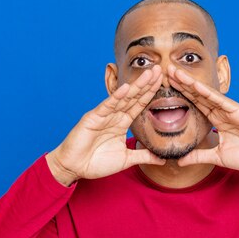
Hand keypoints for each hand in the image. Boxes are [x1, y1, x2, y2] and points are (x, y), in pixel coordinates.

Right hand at [46, 66, 165, 185]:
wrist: (76, 168)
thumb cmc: (97, 162)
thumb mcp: (126, 159)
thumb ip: (144, 156)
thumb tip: (162, 160)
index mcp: (122, 122)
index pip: (140, 104)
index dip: (151, 92)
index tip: (163, 81)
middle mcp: (114, 115)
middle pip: (134, 96)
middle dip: (147, 83)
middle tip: (160, 69)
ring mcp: (104, 115)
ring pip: (123, 98)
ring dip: (136, 86)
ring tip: (149, 74)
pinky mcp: (93, 118)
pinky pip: (107, 106)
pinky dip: (116, 97)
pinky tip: (126, 88)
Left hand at [167, 64, 238, 176]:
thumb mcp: (218, 157)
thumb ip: (199, 156)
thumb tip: (180, 161)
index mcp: (218, 120)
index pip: (195, 104)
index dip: (181, 94)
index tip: (165, 86)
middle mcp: (223, 111)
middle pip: (198, 94)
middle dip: (182, 83)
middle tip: (165, 70)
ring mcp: (231, 110)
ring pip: (207, 94)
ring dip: (190, 83)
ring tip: (175, 72)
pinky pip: (222, 101)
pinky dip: (208, 93)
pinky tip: (196, 85)